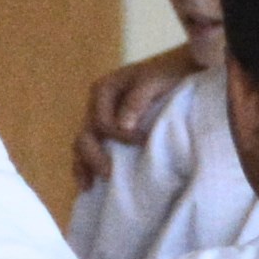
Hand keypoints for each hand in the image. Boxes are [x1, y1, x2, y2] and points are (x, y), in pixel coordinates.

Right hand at [73, 48, 195, 192]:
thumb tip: (122, 126)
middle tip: (109, 174)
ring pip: (82, 145)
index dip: (118, 135)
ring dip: (84, 166)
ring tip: (88, 187)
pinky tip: (89, 186)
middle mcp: (96, 105)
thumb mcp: (153, 81)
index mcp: (103, 89)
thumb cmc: (166, 74)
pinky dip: (87, 166)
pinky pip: (91, 150)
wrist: (177, 71)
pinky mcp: (106, 132)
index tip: (142, 142)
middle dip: (94, 156)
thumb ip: (137, 100)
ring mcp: (99, 119)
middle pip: (86, 134)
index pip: (102, 120)